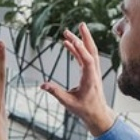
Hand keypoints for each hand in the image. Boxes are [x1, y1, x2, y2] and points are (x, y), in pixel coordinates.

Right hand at [40, 22, 116, 136]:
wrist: (97, 113)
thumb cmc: (84, 109)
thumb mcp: (68, 102)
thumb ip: (56, 92)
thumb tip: (42, 85)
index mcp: (90, 78)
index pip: (88, 60)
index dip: (80, 50)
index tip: (72, 39)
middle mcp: (94, 72)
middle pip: (92, 51)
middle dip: (86, 37)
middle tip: (80, 25)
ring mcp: (93, 71)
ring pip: (89, 52)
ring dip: (82, 40)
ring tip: (71, 30)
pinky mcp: (90, 72)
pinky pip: (84, 57)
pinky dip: (77, 49)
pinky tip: (68, 44)